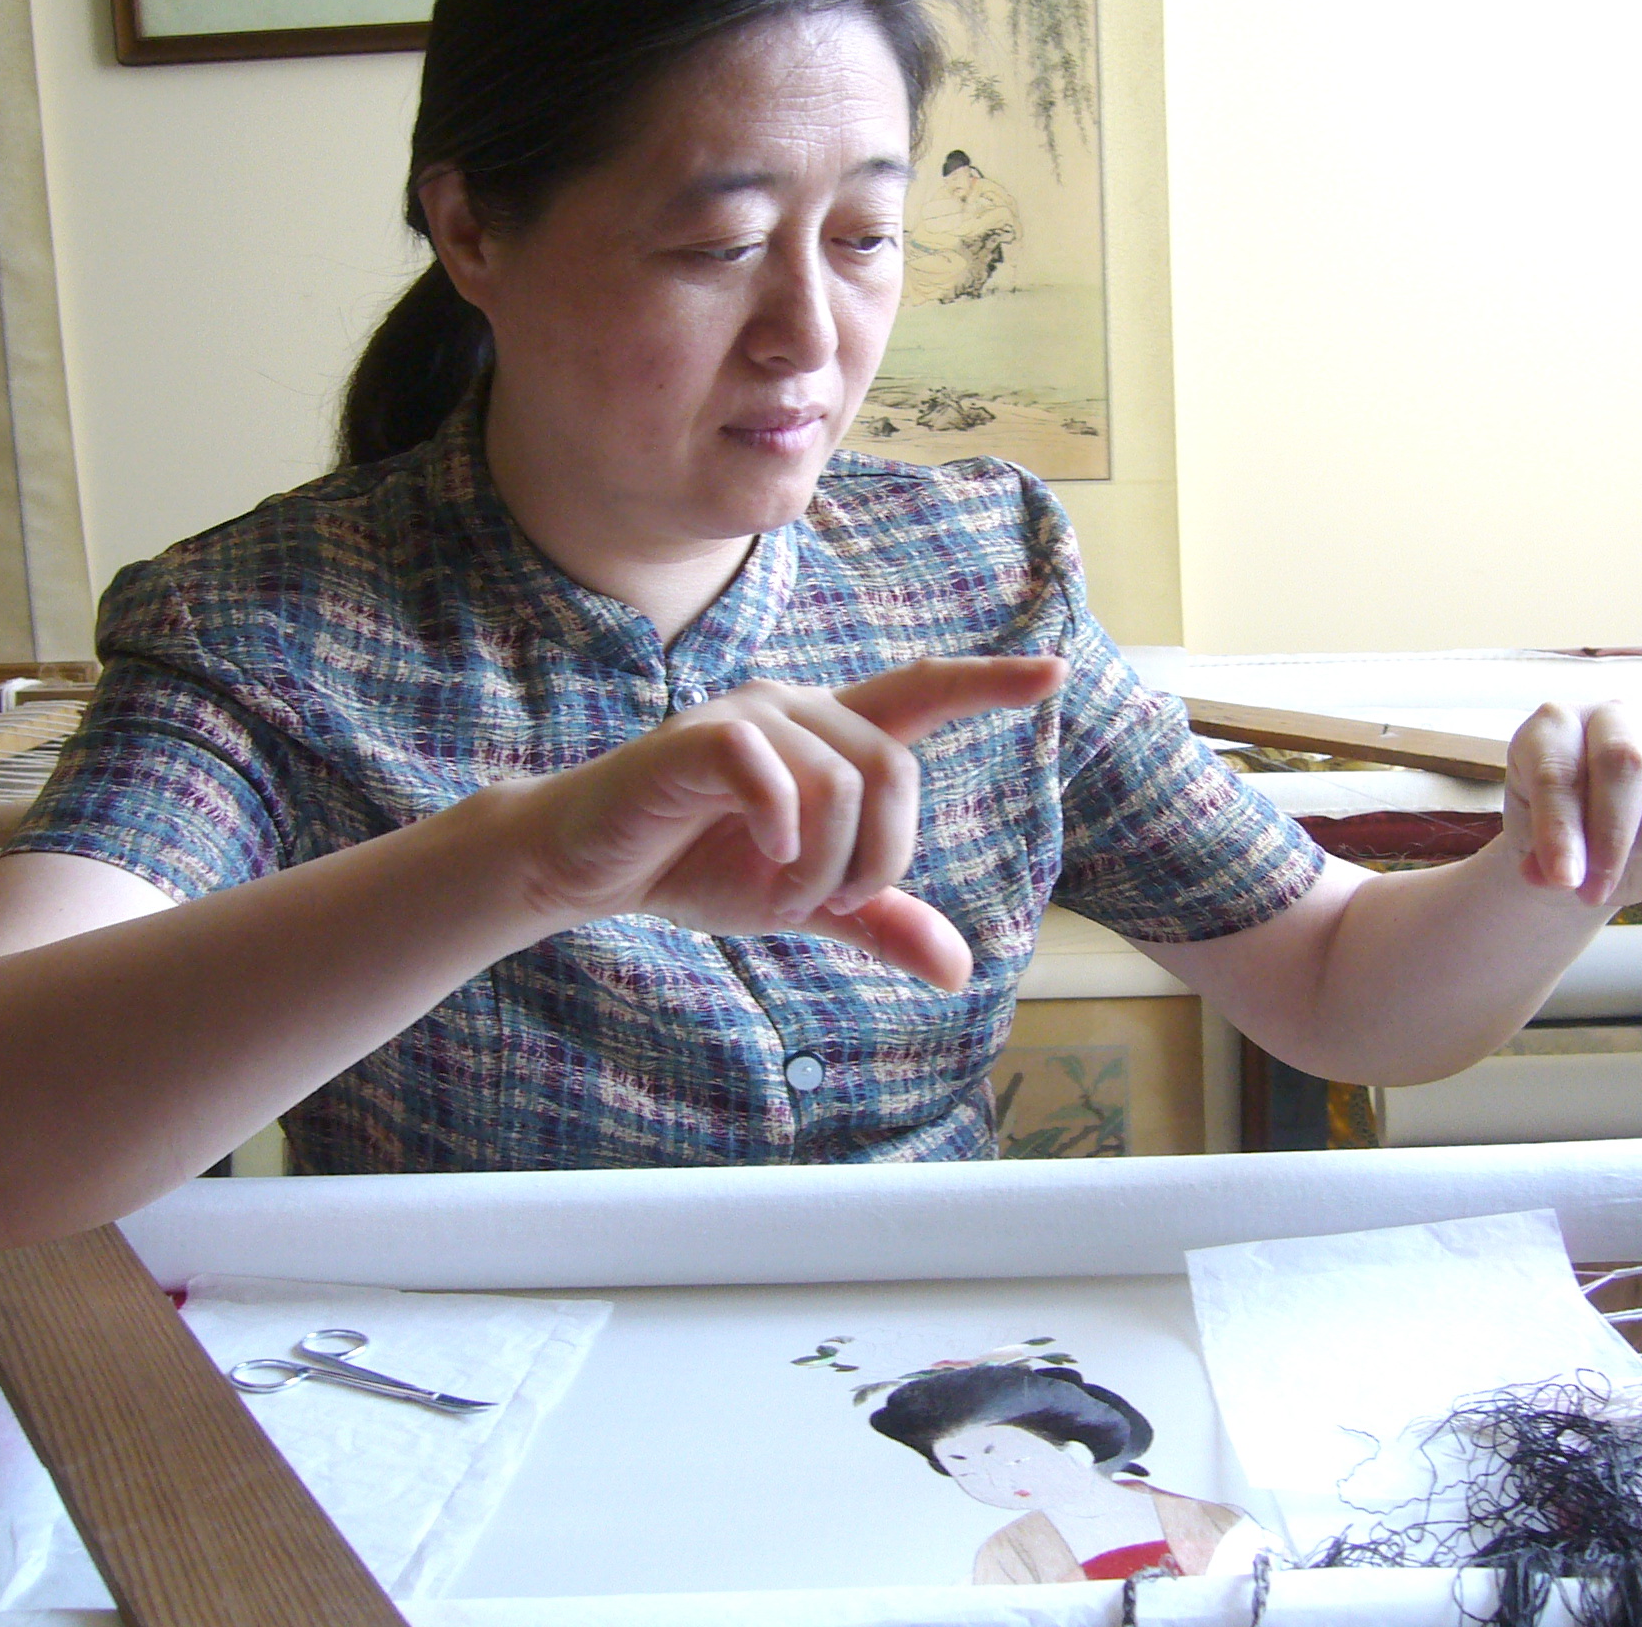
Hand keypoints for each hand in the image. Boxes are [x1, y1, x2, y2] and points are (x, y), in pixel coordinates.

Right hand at [505, 655, 1068, 988]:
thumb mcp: (801, 902)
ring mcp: (749, 718)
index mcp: (831, 737)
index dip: (988, 683)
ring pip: (841, 784)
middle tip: (832, 900)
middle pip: (895, 769)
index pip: (921, 693)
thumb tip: (960, 970)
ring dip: (824, 865)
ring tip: (781, 891)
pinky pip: (771, 771)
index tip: (1054, 671)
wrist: (587, 868)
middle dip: (882, 855)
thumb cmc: (694, 866)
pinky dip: (780, 828)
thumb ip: (877, 920)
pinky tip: (759, 855)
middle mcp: (798, 709)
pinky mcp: (699, 740)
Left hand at [1500, 701, 1641, 911]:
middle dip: (1611, 837)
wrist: (1594, 836)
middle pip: (1624, 760)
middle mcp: (1615, 717)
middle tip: (1595, 888)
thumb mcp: (1534, 840)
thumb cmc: (1557, 827)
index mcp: (1556, 725)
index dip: (1560, 828)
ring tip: (1626, 862)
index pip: (1558, 769)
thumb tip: (1564, 877)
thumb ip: (1542, 854)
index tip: (1562, 878)